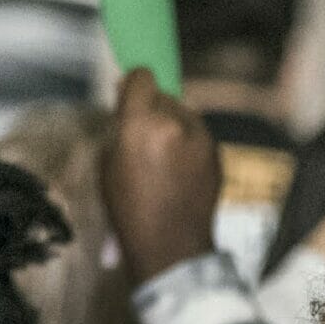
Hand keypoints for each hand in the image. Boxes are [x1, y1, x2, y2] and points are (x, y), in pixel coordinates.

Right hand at [101, 67, 222, 286]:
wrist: (171, 246)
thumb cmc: (129, 211)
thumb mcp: (108, 167)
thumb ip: (119, 130)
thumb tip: (126, 107)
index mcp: (142, 124)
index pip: (141, 77)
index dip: (132, 86)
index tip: (127, 97)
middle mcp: (176, 122)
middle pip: (163, 95)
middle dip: (152, 109)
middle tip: (143, 133)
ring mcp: (202, 136)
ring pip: (183, 112)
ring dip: (172, 123)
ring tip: (163, 155)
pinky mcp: (217, 151)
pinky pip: (197, 133)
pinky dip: (188, 142)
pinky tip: (180, 169)